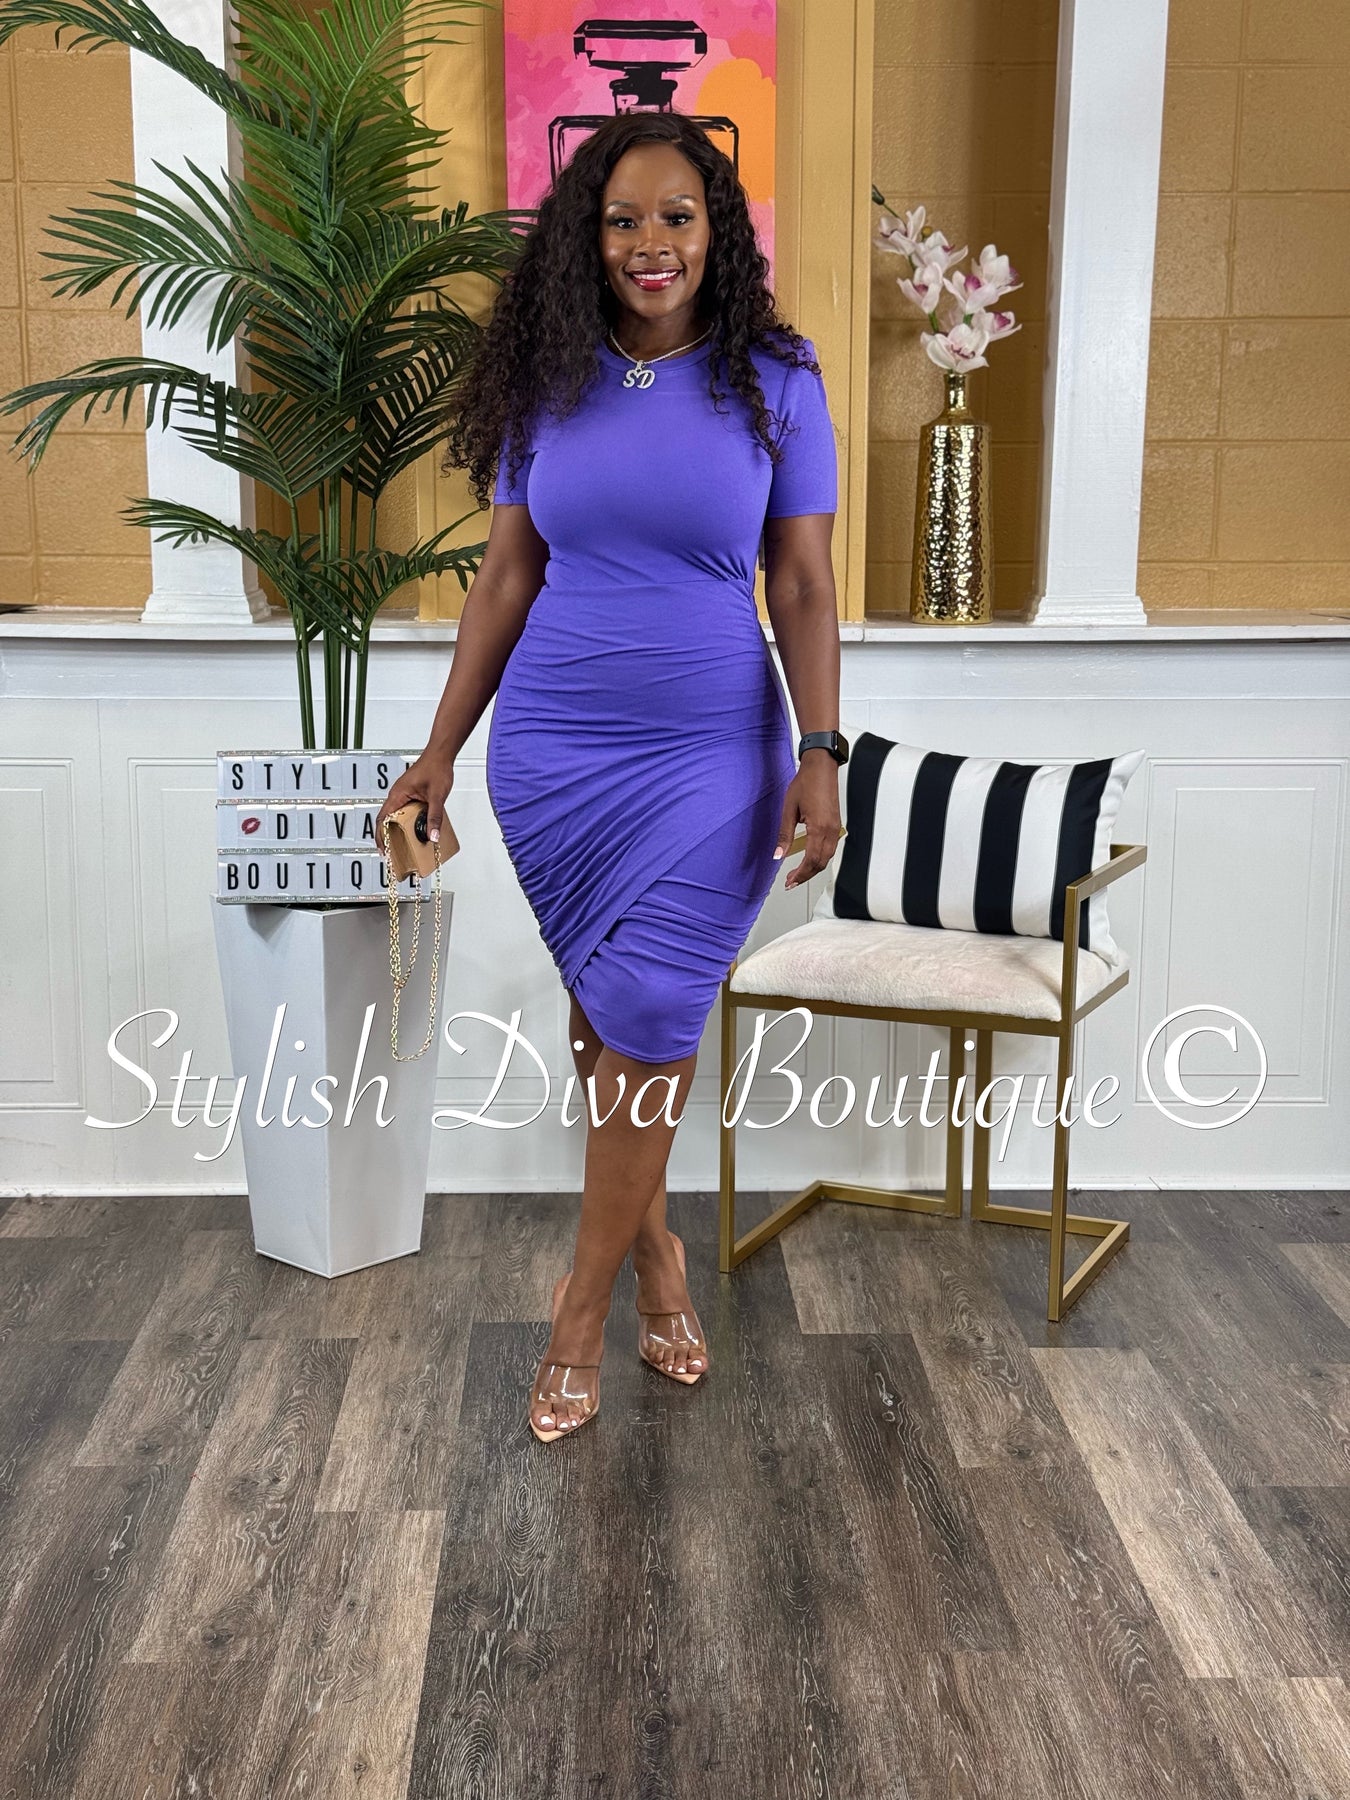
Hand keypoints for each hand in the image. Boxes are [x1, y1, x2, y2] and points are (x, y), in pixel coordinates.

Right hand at [374, 746, 454, 856]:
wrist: (441, 754)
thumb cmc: (436, 768)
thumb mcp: (436, 796)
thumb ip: (434, 817)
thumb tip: (432, 835)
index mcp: (397, 795)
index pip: (382, 819)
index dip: (381, 836)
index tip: (383, 850)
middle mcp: (397, 795)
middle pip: (387, 820)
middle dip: (389, 837)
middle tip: (394, 853)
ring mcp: (403, 794)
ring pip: (397, 816)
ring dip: (399, 830)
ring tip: (404, 845)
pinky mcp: (411, 794)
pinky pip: (406, 811)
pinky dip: (408, 822)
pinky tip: (417, 830)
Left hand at [773, 752, 841, 888]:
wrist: (821, 767)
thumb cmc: (806, 783)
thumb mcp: (789, 809)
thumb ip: (784, 835)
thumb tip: (778, 855)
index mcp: (819, 828)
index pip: (810, 861)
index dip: (800, 875)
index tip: (789, 881)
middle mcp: (830, 830)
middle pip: (820, 863)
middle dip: (806, 875)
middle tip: (792, 881)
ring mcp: (835, 828)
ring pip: (827, 857)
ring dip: (814, 868)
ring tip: (799, 874)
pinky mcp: (836, 824)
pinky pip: (830, 848)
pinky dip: (820, 858)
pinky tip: (810, 859)